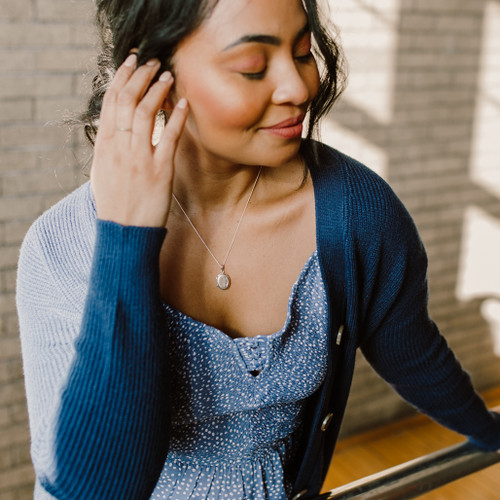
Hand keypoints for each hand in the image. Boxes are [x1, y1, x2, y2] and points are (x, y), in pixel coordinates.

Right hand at [90, 53, 188, 226]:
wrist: (124, 232)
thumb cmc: (115, 204)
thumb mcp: (102, 172)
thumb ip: (109, 147)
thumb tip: (115, 126)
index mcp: (104, 146)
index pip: (110, 103)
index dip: (121, 78)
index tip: (130, 62)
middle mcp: (120, 148)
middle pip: (128, 102)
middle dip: (140, 76)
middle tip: (152, 61)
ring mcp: (140, 158)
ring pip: (146, 114)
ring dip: (157, 90)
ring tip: (167, 75)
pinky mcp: (160, 171)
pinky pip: (168, 138)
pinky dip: (176, 118)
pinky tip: (183, 103)